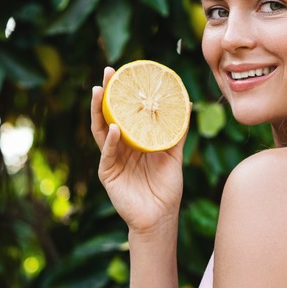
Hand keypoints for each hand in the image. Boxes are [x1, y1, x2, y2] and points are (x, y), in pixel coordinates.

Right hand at [90, 67, 189, 233]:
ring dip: (99, 111)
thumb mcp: (174, 153)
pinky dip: (110, 140)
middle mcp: (119, 146)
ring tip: (99, 91)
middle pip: (109, 115)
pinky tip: (114, 128)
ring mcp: (111, 159)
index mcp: (133, 140)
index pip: (124, 111)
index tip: (123, 71)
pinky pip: (108, 154)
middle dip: (106, 94)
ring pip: (101, 130)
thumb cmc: (166, 186)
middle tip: (108, 73)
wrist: (161, 216)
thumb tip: (187, 102)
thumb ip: (177, 130)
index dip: (122, 93)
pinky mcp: (108, 174)